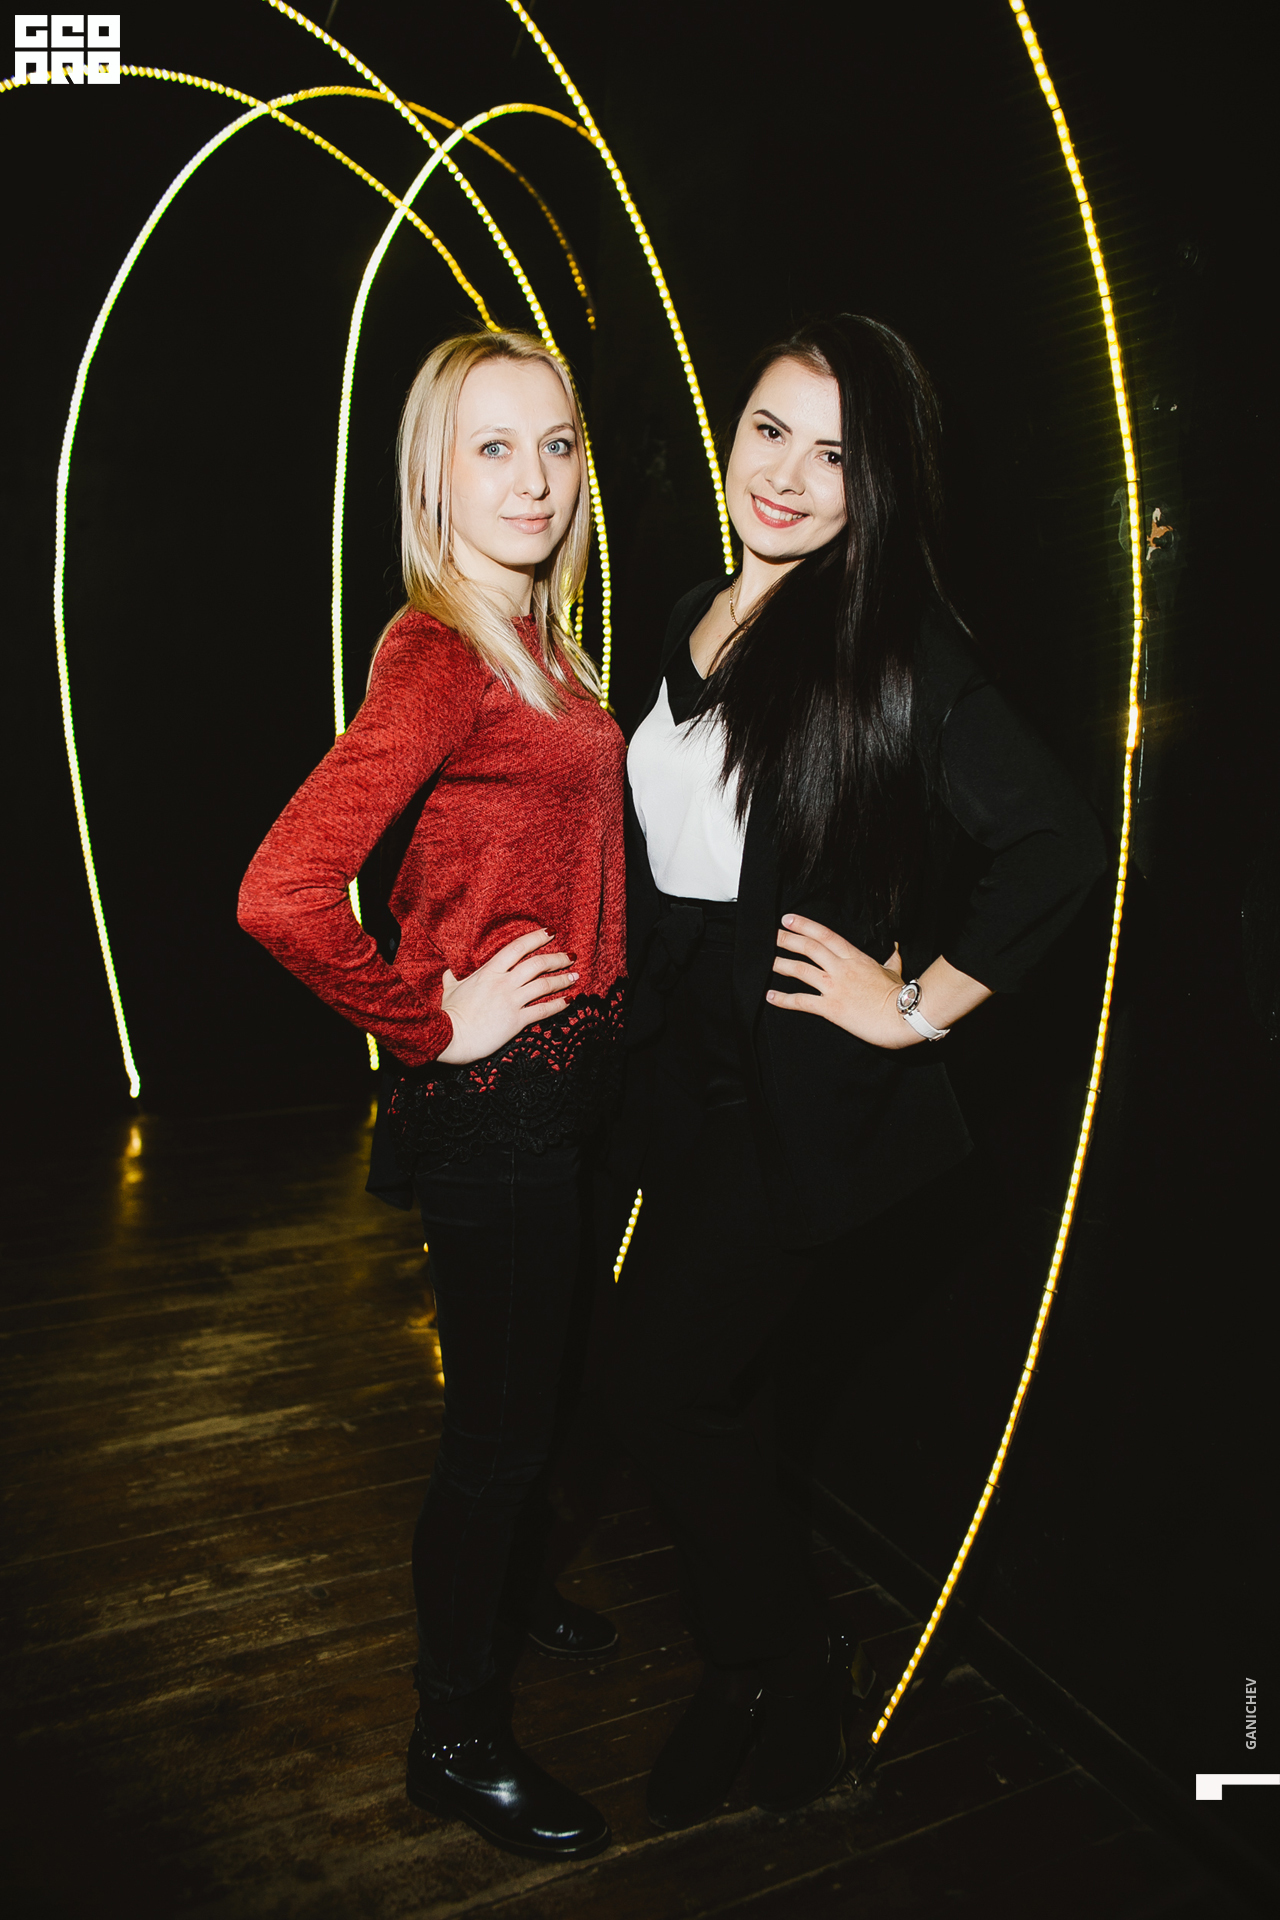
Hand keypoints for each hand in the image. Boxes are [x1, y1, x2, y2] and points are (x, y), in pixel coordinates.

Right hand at [437, 928, 576, 1064]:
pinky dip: (558, 1004)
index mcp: (489, 971)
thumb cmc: (449, 1013)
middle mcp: (503, 983)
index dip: (536, 938)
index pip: (517, 948)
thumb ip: (452, 978)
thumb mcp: (450, 990)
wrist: (450, 1037)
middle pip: (537, 964)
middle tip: (570, 956)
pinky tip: (569, 1000)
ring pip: (544, 985)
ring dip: (562, 979)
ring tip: (575, 975)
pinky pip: (543, 1010)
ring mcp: (511, 1001)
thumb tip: (447, 972)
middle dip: (557, 958)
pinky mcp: (516, 1021)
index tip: (550, 932)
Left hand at [766, 914, 914, 1049]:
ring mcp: (835, 987)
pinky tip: (771, 996)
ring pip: (802, 970)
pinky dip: (784, 999)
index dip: (805, 925)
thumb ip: (891, 959)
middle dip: (788, 940)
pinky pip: (802, 1001)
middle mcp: (842, 968)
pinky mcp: (831, 1008)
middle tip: (772, 936)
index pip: (826, 935)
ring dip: (782, 965)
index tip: (789, 920)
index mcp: (856, 957)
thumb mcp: (894, 972)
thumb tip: (895, 948)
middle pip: (810, 948)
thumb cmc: (901, 996)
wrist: (903, 1016)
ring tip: (768, 962)